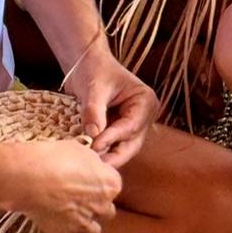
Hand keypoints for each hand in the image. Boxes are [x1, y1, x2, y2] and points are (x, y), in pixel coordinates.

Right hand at [8, 138, 121, 232]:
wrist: (30, 177)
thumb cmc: (55, 158)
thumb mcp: (81, 150)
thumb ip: (93, 164)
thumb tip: (92, 167)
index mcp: (110, 185)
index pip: (113, 185)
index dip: (100, 181)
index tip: (90, 177)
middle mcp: (101, 206)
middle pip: (107, 210)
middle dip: (97, 204)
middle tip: (81, 195)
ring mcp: (83, 223)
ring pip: (93, 231)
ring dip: (87, 222)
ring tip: (73, 212)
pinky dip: (69, 230)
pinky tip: (61, 220)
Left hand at [63, 46, 158, 168]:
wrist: (86, 64)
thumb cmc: (94, 70)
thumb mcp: (94, 88)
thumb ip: (94, 111)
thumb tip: (92, 134)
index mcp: (145, 102)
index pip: (131, 126)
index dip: (112, 138)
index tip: (93, 147)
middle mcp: (143, 117)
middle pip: (131, 144)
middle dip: (113, 156)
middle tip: (93, 167)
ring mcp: (131, 126)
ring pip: (122, 150)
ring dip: (106, 157)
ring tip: (88, 167)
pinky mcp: (118, 132)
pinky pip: (111, 147)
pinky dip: (100, 153)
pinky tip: (86, 160)